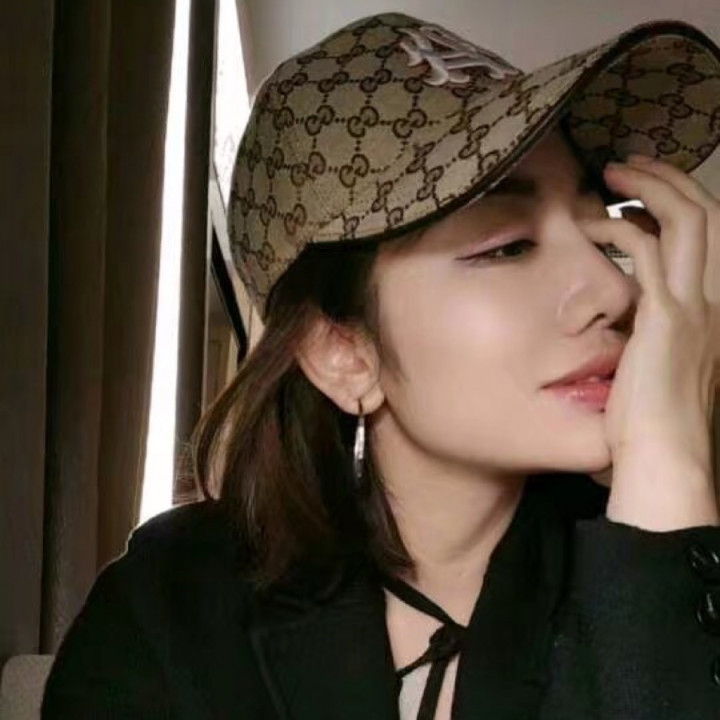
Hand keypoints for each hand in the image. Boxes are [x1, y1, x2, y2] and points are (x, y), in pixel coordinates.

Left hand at [580, 154, 718, 527]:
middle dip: (668, 182)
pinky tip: (591, 228)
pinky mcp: (664, 318)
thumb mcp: (659, 369)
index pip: (710, 238)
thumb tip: (620, 315)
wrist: (665, 462)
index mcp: (714, 312)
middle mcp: (714, 301)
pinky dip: (619, 231)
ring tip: (611, 174)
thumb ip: (649, 335)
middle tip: (626, 165)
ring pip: (685, 222)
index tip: (644, 192)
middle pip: (706, 216)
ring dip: (648, 190)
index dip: (680, 204)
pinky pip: (645, 253)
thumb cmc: (652, 427)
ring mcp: (694, 307)